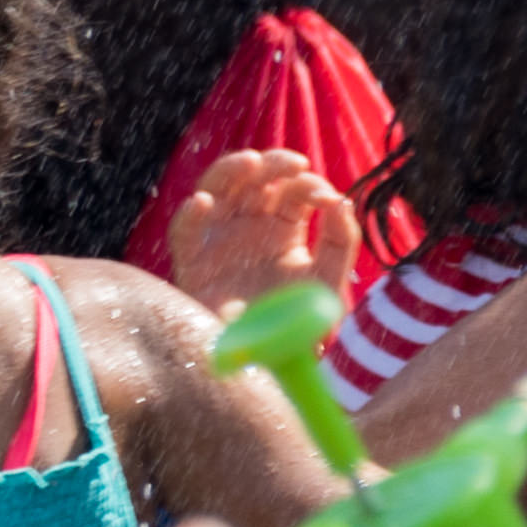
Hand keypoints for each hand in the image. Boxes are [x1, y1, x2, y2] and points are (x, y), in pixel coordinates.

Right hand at [170, 149, 363, 313]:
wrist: (273, 364)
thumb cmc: (301, 323)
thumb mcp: (330, 281)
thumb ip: (340, 242)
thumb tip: (342, 200)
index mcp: (283, 228)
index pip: (291, 191)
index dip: (306, 183)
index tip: (324, 194)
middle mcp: (248, 226)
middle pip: (253, 180)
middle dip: (272, 164)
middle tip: (292, 163)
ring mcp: (219, 240)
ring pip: (216, 190)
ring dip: (229, 171)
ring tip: (250, 162)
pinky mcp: (193, 262)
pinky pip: (184, 232)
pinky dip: (189, 214)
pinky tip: (203, 203)